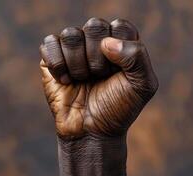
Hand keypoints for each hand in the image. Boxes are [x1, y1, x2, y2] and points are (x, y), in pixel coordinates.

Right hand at [39, 18, 157, 138]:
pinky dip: (58, 65)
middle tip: (99, 78)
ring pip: (71, 35)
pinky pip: (50, 43)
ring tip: (83, 80)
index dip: (118, 51)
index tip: (117, 73)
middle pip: (94, 26)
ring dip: (78, 64)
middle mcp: (97, 42)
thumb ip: (137, 56)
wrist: (91, 131)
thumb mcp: (142, 85)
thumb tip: (106, 42)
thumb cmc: (118, 108)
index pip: (119, 26)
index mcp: (121, 43)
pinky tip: (65, 80)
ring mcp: (74, 49)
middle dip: (98, 59)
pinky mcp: (52, 58)